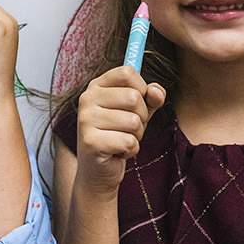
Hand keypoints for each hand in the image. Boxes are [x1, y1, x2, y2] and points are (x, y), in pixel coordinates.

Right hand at [73, 66, 164, 192]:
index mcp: (96, 86)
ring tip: (122, 140)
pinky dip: (131, 150)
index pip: (127, 72)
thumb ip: (151, 97)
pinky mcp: (91, 142)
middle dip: (142, 117)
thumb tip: (156, 91)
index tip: (138, 104)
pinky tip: (118, 152)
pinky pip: (129, 142)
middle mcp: (87, 99)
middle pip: (134, 97)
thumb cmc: (119, 134)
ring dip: (137, 136)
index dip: (142, 88)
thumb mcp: (139, 111)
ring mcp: (86, 120)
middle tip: (129, 128)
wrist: (99, 170)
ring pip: (134, 122)